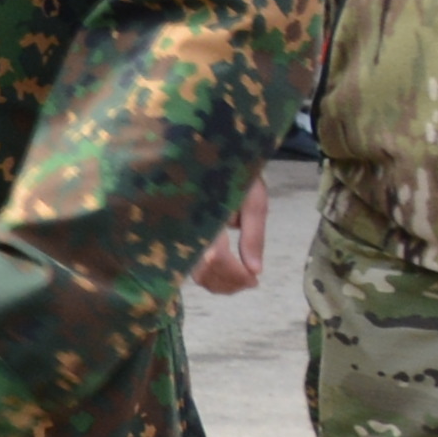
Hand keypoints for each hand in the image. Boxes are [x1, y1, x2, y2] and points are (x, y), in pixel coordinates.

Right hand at [192, 180, 274, 294]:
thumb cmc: (238, 173)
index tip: (255, 279)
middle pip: (203, 270)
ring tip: (241, 278)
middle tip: (251, 281)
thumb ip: (253, 237)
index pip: (216, 257)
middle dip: (229, 283)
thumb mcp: (254, 201)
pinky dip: (209, 275)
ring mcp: (182, 231)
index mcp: (207, 214)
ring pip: (195, 272)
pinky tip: (226, 271)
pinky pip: (190, 265)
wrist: (216, 153)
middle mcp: (188, 225)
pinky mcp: (181, 235)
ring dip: (219, 282)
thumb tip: (256, 271)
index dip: (236, 274)